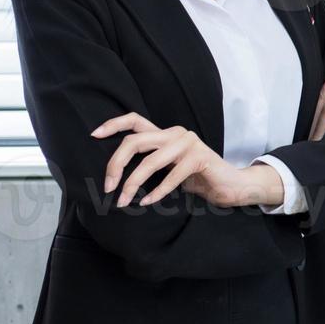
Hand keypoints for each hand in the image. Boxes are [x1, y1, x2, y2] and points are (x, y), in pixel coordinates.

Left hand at [92, 112, 239, 207]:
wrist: (231, 186)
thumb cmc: (197, 179)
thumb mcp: (169, 169)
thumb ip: (150, 163)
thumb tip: (115, 177)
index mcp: (166, 133)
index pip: (134, 119)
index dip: (112, 124)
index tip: (93, 135)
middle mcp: (176, 133)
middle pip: (134, 141)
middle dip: (115, 164)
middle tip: (108, 187)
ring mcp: (189, 143)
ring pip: (150, 161)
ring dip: (133, 184)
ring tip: (124, 201)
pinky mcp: (200, 158)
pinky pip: (171, 176)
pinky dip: (157, 193)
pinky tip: (147, 203)